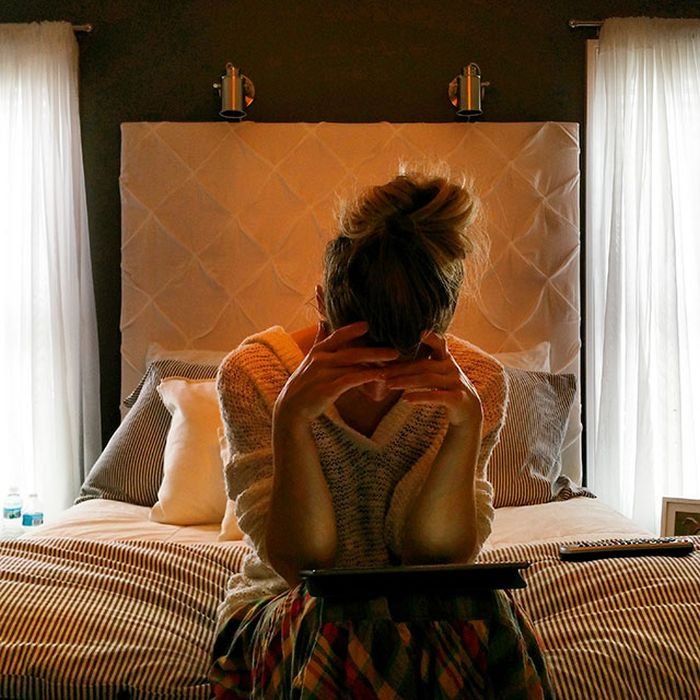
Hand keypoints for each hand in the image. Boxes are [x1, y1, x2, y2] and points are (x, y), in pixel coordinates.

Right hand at [274, 321, 399, 422]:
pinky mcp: (327, 389)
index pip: (337, 336)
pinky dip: (367, 377)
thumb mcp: (310, 358)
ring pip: (354, 366)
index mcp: (318, 350)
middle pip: (352, 352)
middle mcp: (320, 360)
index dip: (352, 330)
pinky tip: (380, 377)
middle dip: (375, 351)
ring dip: (375, 364)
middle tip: (395, 350)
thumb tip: (323, 321)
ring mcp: (323, 374)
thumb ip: (320, 340)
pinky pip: (351, 380)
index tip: (368, 325)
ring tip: (393, 363)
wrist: (291, 407)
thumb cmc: (305, 382)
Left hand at [383, 331, 481, 426]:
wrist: (469, 411)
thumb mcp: (439, 374)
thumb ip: (423, 365)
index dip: (430, 337)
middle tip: (381, 373)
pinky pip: (437, 396)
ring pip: (428, 379)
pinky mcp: (458, 399)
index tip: (418, 332)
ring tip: (388, 385)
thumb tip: (393, 357)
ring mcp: (457, 383)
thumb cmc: (446, 390)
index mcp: (446, 359)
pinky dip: (420, 396)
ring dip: (405, 382)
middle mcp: (452, 368)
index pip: (439, 343)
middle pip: (424, 365)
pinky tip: (405, 399)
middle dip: (401, 369)